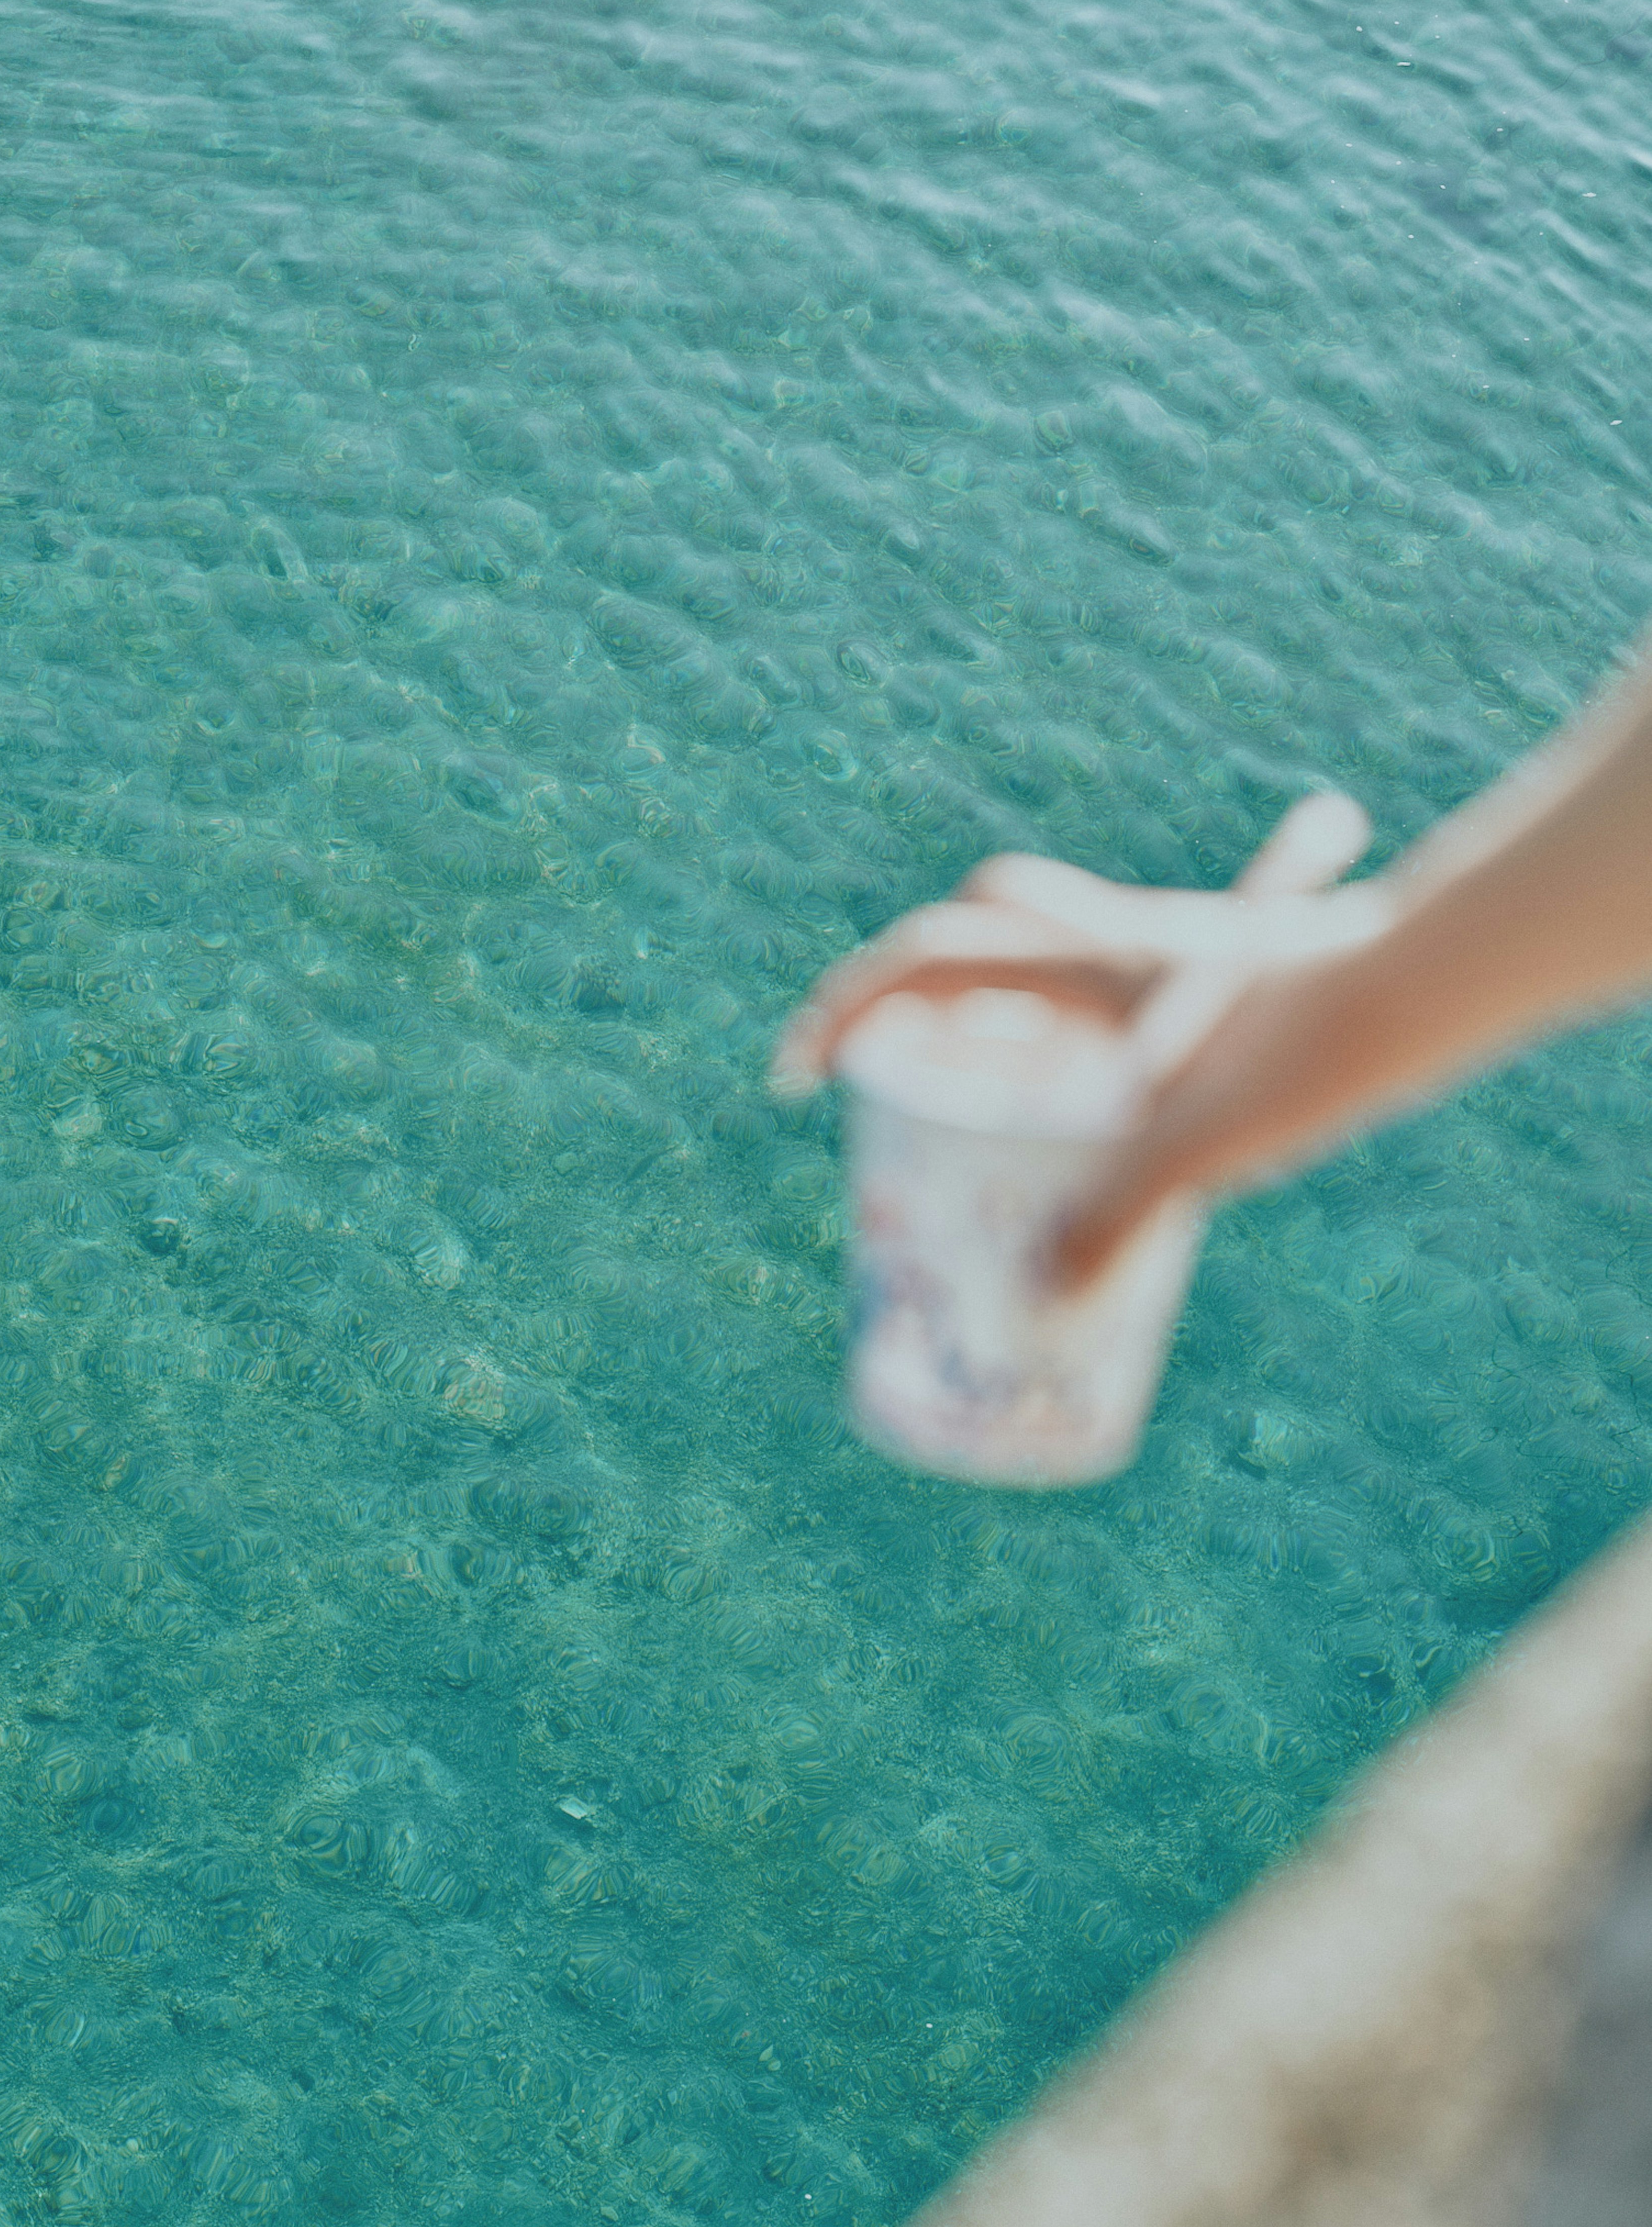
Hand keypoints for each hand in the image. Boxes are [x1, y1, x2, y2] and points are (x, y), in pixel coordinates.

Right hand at [771, 794, 1379, 1279]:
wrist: (1429, 983)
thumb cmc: (1308, 1048)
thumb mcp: (1197, 1142)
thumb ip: (1114, 1215)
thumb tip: (1038, 1297)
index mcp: (1078, 967)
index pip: (925, 961)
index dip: (841, 1010)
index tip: (797, 1076)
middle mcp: (1112, 946)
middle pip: (979, 929)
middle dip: (914, 989)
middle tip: (890, 1067)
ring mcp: (1165, 953)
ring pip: (1050, 947)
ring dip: (1000, 1000)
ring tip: (984, 1089)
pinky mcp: (1215, 981)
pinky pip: (1124, 982)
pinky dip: (1090, 1023)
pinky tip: (1099, 1094)